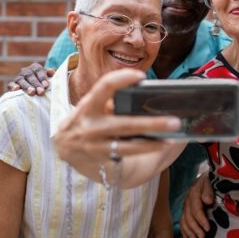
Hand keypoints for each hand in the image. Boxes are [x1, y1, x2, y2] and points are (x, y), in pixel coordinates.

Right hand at [7, 62, 54, 95]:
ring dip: (26, 86)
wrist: (33, 91)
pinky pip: (11, 84)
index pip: (38, 70)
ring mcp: (18, 78)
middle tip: (41, 92)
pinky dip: (13, 86)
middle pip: (30, 75)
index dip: (42, 77)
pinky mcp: (12, 85)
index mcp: (35, 67)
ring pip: (21, 80)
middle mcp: (26, 71)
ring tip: (32, 92)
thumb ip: (50, 75)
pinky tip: (16, 89)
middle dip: (36, 84)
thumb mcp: (48, 78)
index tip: (46, 85)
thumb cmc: (43, 84)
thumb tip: (52, 71)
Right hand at [53, 69, 181, 164]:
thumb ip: (110, 100)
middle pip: (124, 125)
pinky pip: (127, 155)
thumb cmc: (86, 119)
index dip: (122, 79)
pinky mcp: (101, 160)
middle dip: (150, 123)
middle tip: (174, 120)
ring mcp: (95, 146)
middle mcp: (90, 126)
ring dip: (152, 143)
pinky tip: (161, 144)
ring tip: (171, 137)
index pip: (104, 86)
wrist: (64, 147)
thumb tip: (145, 92)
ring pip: (128, 146)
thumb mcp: (91, 106)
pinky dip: (146, 150)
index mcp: (88, 105)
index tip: (141, 77)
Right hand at [179, 174, 213, 237]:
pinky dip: (184, 231)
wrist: (205, 177)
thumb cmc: (210, 180)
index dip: (201, 220)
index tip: (208, 228)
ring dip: (189, 232)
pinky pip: (182, 222)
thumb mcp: (211, 181)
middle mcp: (187, 200)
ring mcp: (185, 206)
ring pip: (184, 221)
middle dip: (195, 228)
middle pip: (189, 217)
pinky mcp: (185, 210)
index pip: (196, 209)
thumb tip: (207, 201)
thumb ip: (209, 191)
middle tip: (202, 237)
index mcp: (194, 193)